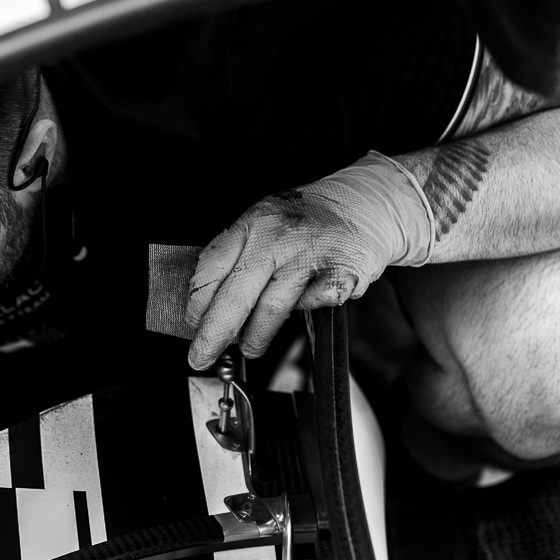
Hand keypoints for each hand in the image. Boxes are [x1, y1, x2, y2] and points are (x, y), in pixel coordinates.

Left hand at [185, 152, 433, 368]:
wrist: (368, 203)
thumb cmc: (309, 219)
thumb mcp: (264, 221)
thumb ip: (237, 255)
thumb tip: (207, 305)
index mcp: (252, 223)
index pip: (211, 269)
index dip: (197, 304)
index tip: (192, 324)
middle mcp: (277, 237)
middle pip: (235, 296)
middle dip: (213, 334)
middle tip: (201, 356)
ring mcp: (309, 255)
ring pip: (271, 310)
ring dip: (255, 337)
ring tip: (249, 347)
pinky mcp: (339, 274)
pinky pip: (310, 308)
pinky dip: (303, 315)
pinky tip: (302, 309)